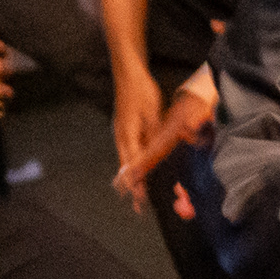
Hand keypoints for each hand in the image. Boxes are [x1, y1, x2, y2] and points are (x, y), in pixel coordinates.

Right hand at [113, 72, 217, 213]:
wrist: (128, 74)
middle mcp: (121, 136)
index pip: (132, 165)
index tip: (140, 198)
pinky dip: (132, 163)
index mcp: (127, 135)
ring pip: (126, 160)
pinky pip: (128, 151)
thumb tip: (158, 151)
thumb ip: (154, 134)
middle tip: (138, 204)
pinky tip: (138, 168)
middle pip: (126, 166)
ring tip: (137, 192)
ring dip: (132, 176)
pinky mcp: (124, 128)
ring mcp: (121, 132)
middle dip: (132, 185)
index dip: (137, 182)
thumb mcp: (152, 113)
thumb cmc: (141, 91)